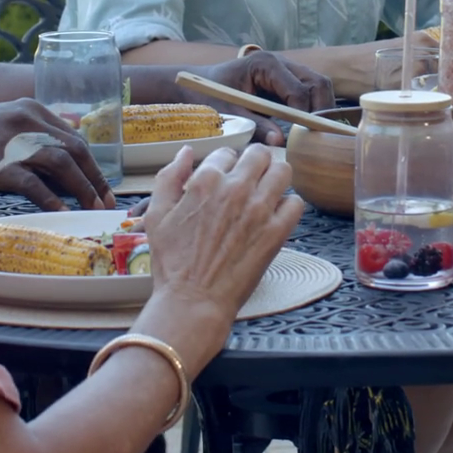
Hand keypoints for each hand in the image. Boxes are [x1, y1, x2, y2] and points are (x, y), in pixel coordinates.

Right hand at [0, 100, 116, 211]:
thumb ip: (35, 128)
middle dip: (95, 177)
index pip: (74, 137)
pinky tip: (63, 211)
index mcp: (32, 110)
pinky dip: (52, 198)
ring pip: (61, 163)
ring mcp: (13, 140)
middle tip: (106, 201)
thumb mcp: (5, 120)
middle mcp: (27, 120)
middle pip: (74, 148)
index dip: (92, 163)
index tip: (103, 185)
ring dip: (82, 188)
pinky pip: (33, 183)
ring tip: (93, 208)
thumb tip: (70, 139)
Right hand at [141, 144, 304, 326]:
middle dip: (254, 163)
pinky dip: (288, 207)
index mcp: (206, 181)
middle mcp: (235, 189)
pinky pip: (296, 204)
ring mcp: (259, 210)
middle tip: (250, 181)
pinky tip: (275, 217)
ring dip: (275, 178)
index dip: (225, 165)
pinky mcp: (277, 232)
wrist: (193, 300)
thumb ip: (169, 177)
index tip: (225, 179)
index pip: (226, 153)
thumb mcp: (156, 215)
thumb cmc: (173, 262)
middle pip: (259, 154)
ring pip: (283, 171)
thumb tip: (185, 152)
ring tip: (267, 193)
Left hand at [190, 51, 334, 143]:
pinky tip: (307, 127)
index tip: (305, 137)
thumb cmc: (208, 95)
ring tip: (315, 133)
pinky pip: (310, 91)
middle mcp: (281, 62)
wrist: (197, 84)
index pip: (299, 90)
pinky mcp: (287, 80)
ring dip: (320, 108)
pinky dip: (313, 108)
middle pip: (317, 83)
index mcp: (266, 64)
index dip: (305, 114)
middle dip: (322, 110)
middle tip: (319, 135)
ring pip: (318, 86)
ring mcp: (286, 69)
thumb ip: (254, 126)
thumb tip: (279, 141)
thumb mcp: (229, 113)